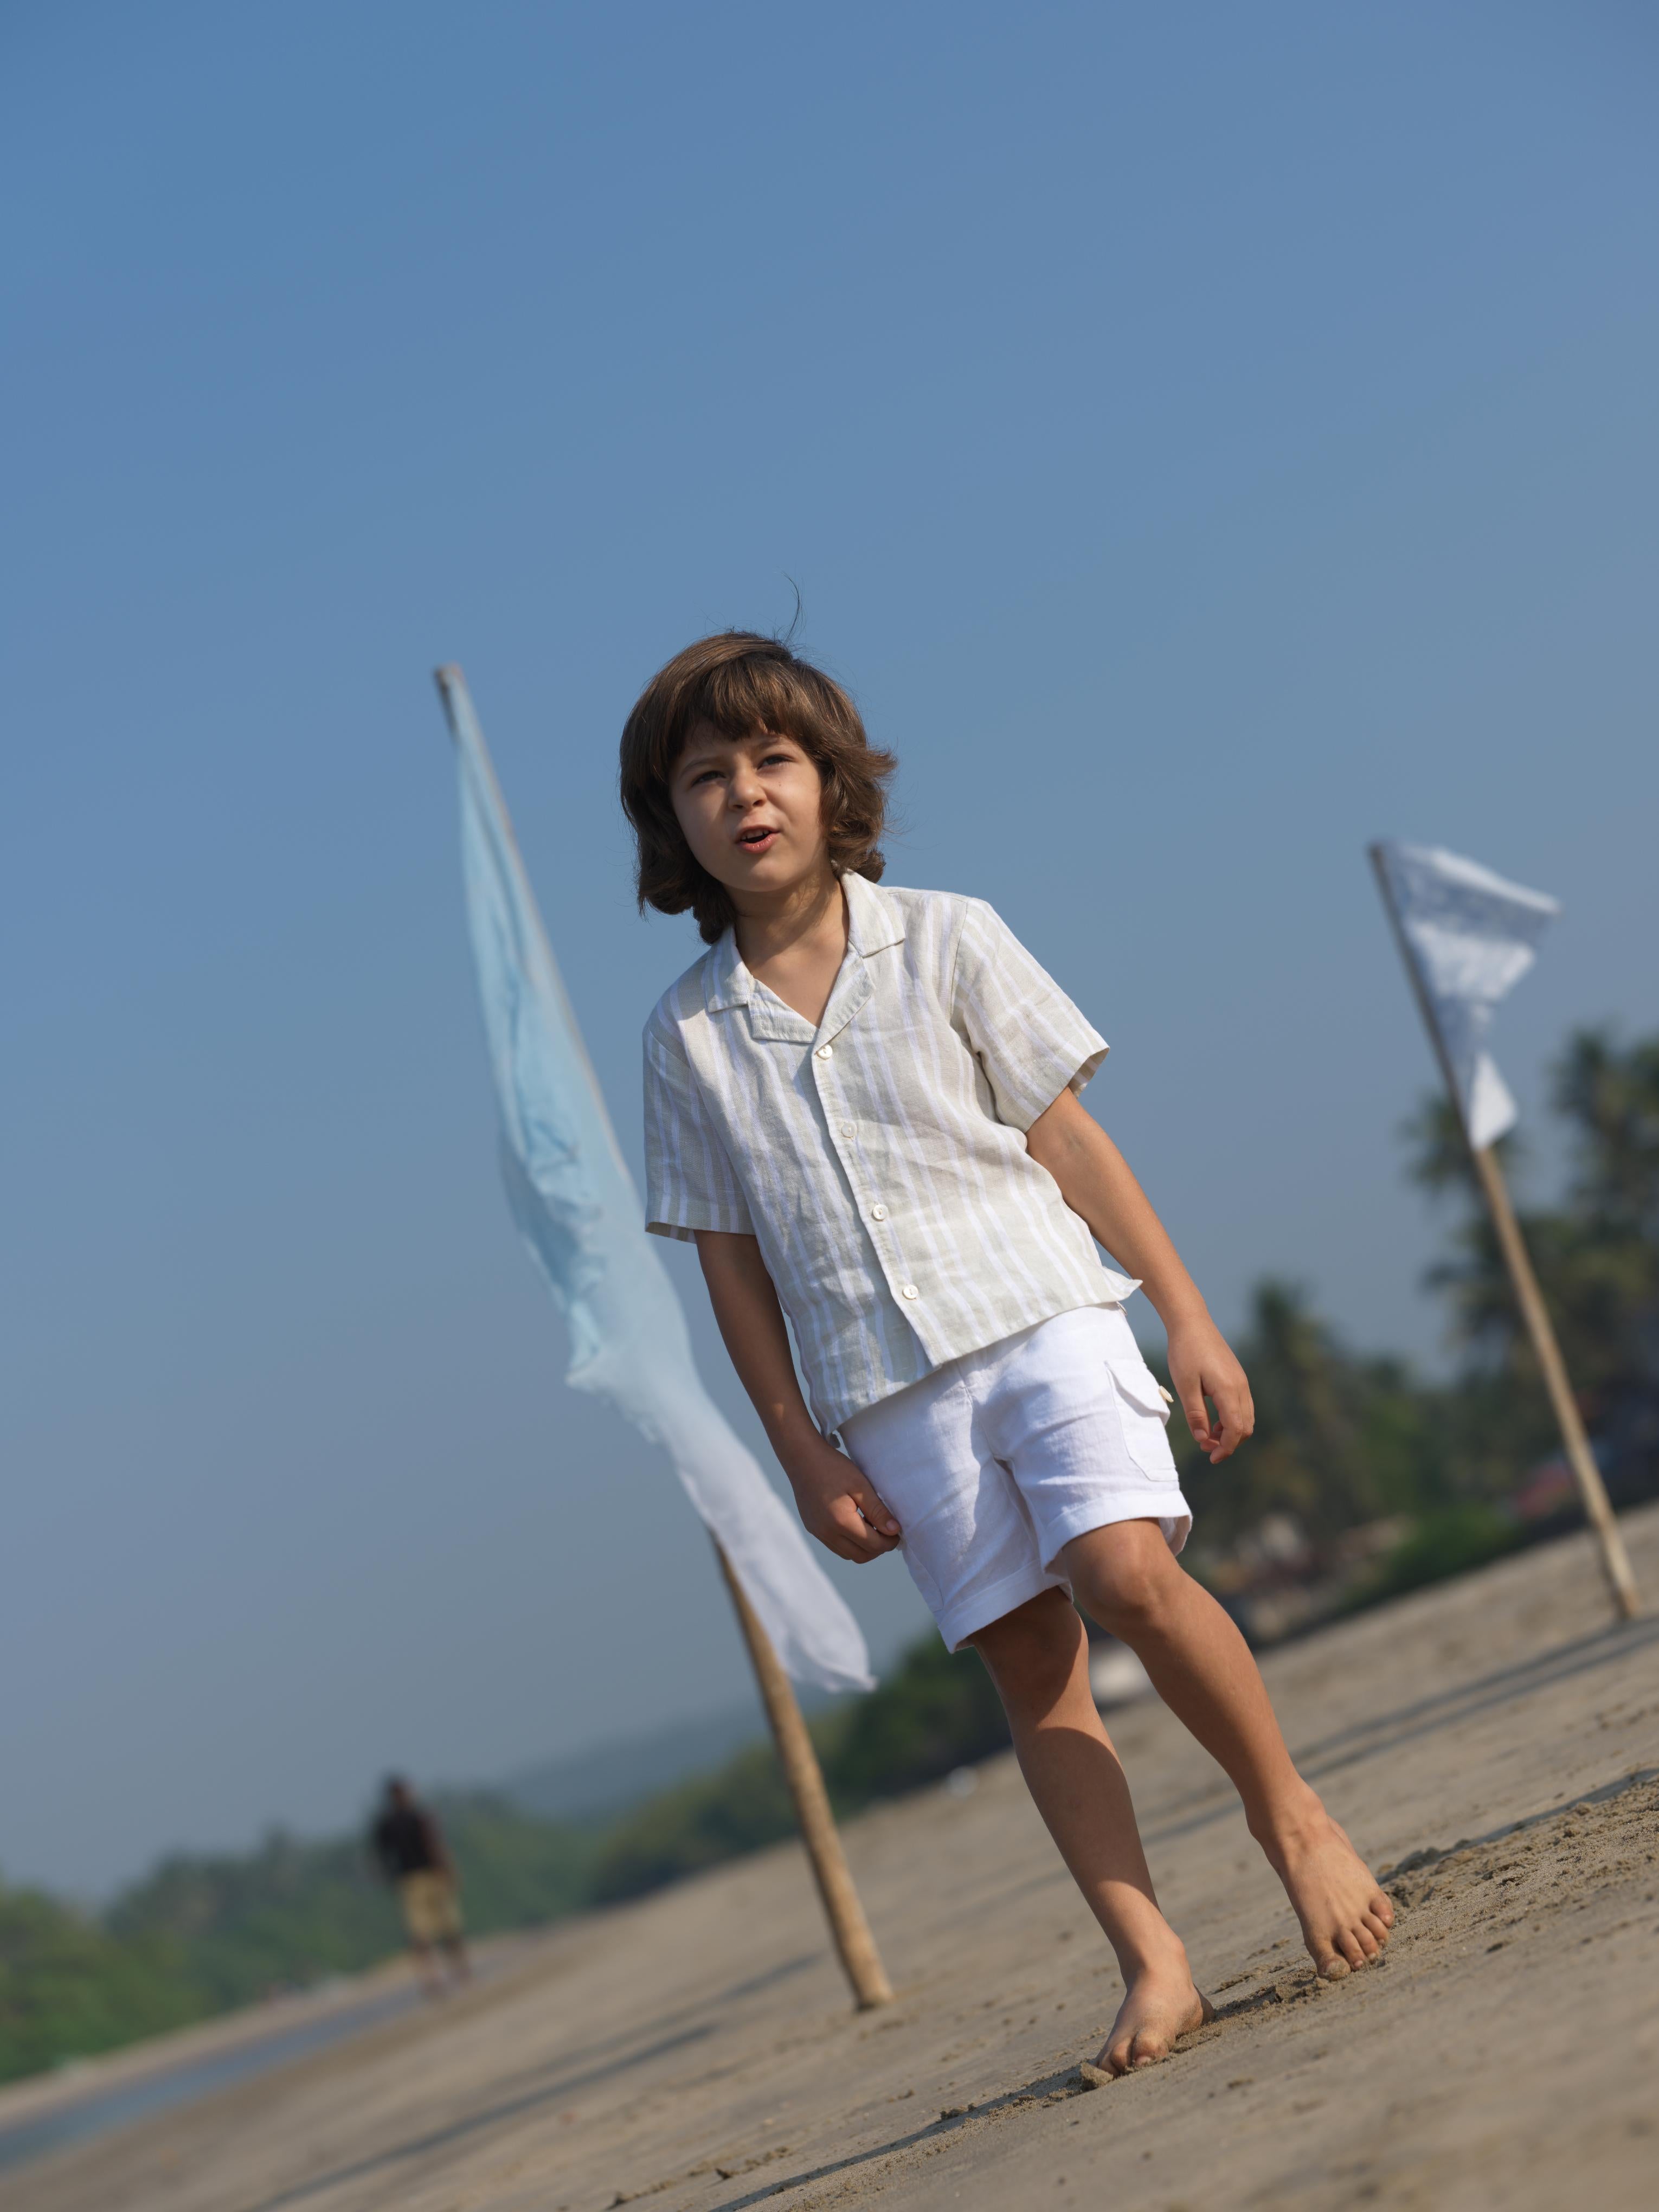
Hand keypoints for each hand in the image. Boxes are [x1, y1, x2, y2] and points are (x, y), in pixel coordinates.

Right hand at [783, 1433, 901, 1561]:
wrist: (802, 1458)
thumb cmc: (834, 1468)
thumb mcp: (861, 1486)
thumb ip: (878, 1511)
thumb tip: (894, 1531)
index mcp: (841, 1522)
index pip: (873, 1545)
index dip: (889, 1542)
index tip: (897, 1530)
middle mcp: (827, 1533)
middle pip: (861, 1556)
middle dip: (878, 1548)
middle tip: (886, 1530)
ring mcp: (818, 1533)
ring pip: (848, 1554)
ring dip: (863, 1547)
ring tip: (870, 1525)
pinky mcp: (813, 1529)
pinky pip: (836, 1546)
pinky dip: (850, 1542)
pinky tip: (855, 1523)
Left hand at [1167, 1318, 1253, 1463]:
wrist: (1192, 1322)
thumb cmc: (1185, 1352)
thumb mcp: (1185, 1385)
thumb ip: (1195, 1413)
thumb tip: (1202, 1439)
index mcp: (1229, 1390)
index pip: (1236, 1429)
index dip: (1226, 1448)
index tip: (1211, 1458)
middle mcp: (1241, 1387)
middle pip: (1245, 1427)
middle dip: (1228, 1442)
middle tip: (1204, 1446)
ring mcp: (1241, 1381)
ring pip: (1245, 1417)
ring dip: (1229, 1431)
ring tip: (1205, 1434)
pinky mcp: (1237, 1377)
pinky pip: (1241, 1406)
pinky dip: (1230, 1419)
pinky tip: (1212, 1419)